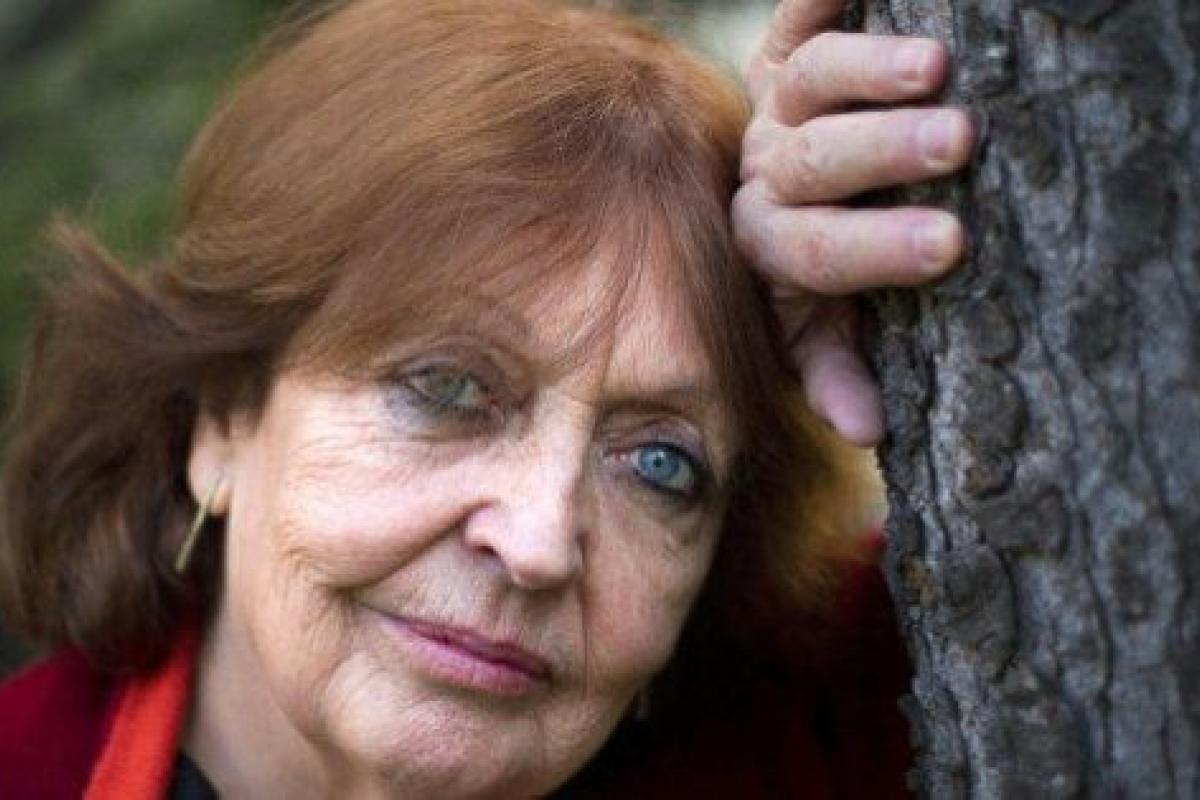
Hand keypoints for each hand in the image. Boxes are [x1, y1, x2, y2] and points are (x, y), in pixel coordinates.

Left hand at [733, 0, 973, 445]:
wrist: (771, 184)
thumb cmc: (817, 264)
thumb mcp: (818, 322)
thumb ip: (831, 365)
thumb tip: (865, 432)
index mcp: (773, 242)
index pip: (815, 249)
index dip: (877, 248)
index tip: (951, 245)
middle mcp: (767, 170)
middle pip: (813, 161)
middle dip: (883, 154)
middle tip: (956, 141)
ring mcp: (772, 106)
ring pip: (807, 83)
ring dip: (868, 73)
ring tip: (936, 63)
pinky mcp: (782, 51)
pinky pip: (796, 19)